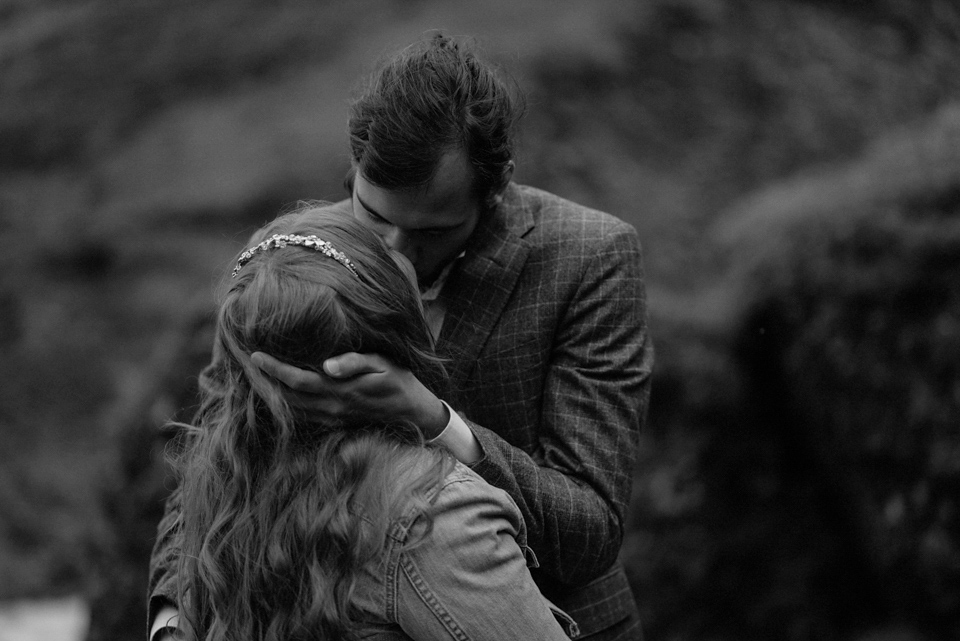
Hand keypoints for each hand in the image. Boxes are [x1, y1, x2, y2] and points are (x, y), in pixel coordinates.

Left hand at [251, 352, 449, 438]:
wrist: (415, 413)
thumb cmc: (399, 381)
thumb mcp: (382, 364)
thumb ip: (354, 363)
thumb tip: (327, 365)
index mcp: (341, 391)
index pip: (297, 380)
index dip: (274, 369)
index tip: (255, 356)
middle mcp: (332, 408)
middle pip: (289, 398)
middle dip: (266, 383)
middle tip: (248, 366)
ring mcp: (334, 419)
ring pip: (294, 410)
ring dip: (273, 396)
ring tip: (257, 379)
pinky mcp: (336, 424)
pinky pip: (305, 417)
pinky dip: (288, 406)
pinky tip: (281, 396)